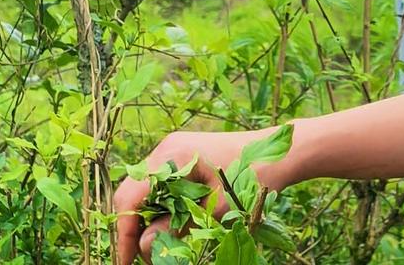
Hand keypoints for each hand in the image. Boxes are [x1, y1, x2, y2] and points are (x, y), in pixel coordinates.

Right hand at [113, 129, 289, 263]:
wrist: (279, 153)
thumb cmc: (251, 176)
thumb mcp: (215, 210)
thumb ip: (178, 228)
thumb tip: (143, 247)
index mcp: (171, 155)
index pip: (130, 197)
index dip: (124, 233)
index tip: (126, 263)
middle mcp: (167, 149)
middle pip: (133, 194)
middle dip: (134, 229)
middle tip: (146, 259)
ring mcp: (174, 150)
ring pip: (145, 192)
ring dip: (148, 220)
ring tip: (160, 247)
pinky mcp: (183, 157)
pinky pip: (160, 186)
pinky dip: (161, 209)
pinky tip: (172, 228)